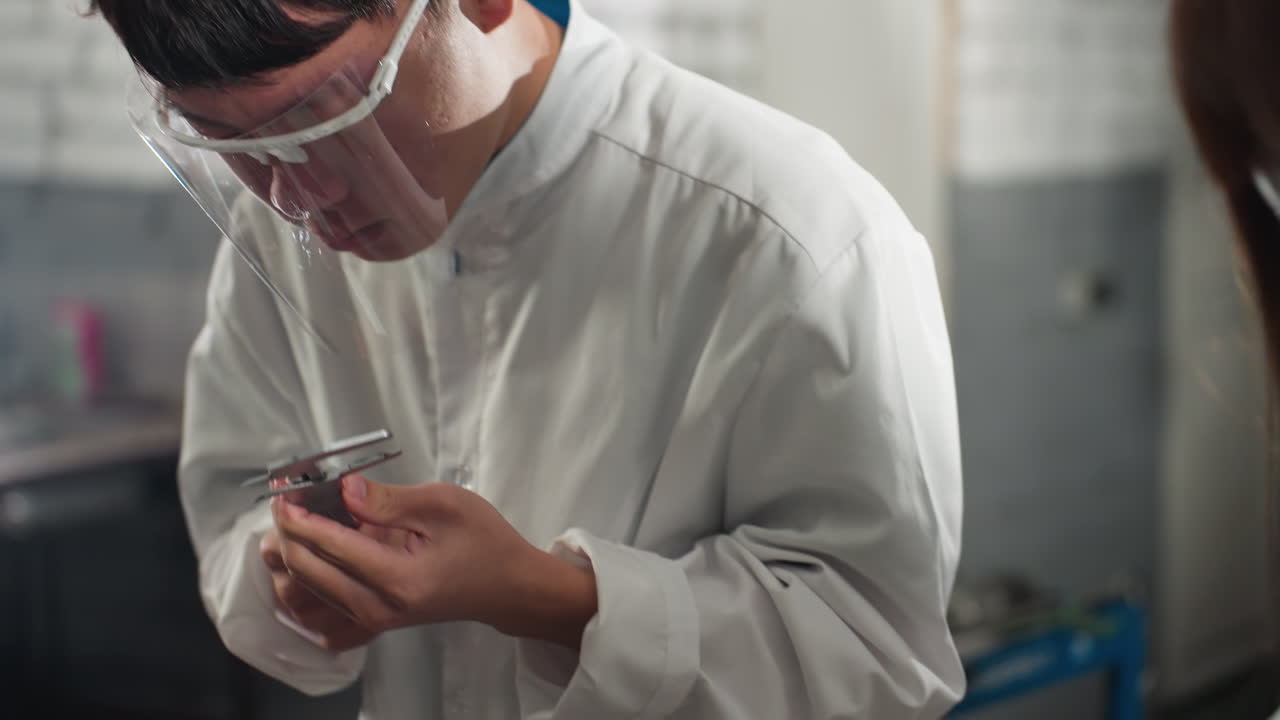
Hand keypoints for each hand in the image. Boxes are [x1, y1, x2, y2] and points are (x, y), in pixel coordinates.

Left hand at [271, 475, 597, 649]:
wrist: (506, 586)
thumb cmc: (483, 540)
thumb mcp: (444, 505)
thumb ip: (389, 500)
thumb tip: (343, 490)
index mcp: (398, 578)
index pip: (331, 546)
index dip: (299, 518)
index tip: (283, 493)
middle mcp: (379, 607)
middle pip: (309, 572)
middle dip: (288, 534)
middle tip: (285, 502)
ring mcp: (374, 620)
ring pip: (310, 591)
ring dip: (292, 556)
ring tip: (292, 523)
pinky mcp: (374, 622)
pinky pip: (324, 607)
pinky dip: (308, 582)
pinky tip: (312, 557)